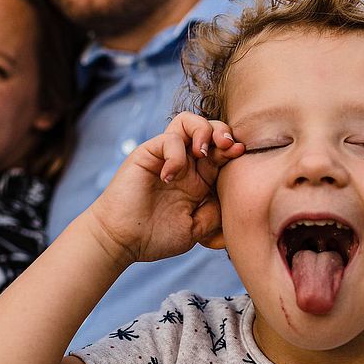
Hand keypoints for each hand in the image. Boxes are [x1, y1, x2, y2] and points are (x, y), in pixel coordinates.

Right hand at [86, 113, 243, 265]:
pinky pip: (168, 138)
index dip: (234, 148)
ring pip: (187, 121)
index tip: (241, 153)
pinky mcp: (147, 154)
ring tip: (202, 153)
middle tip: (228, 146)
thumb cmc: (155, 237)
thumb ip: (215, 212)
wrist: (122, 242)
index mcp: (199, 180)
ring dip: (202, 130)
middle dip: (223, 131)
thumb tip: (236, 197)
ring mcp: (166, 157)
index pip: (222, 152)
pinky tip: (170, 176)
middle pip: (209, 129)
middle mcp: (185, 164)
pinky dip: (175, 154)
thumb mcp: (196, 229)